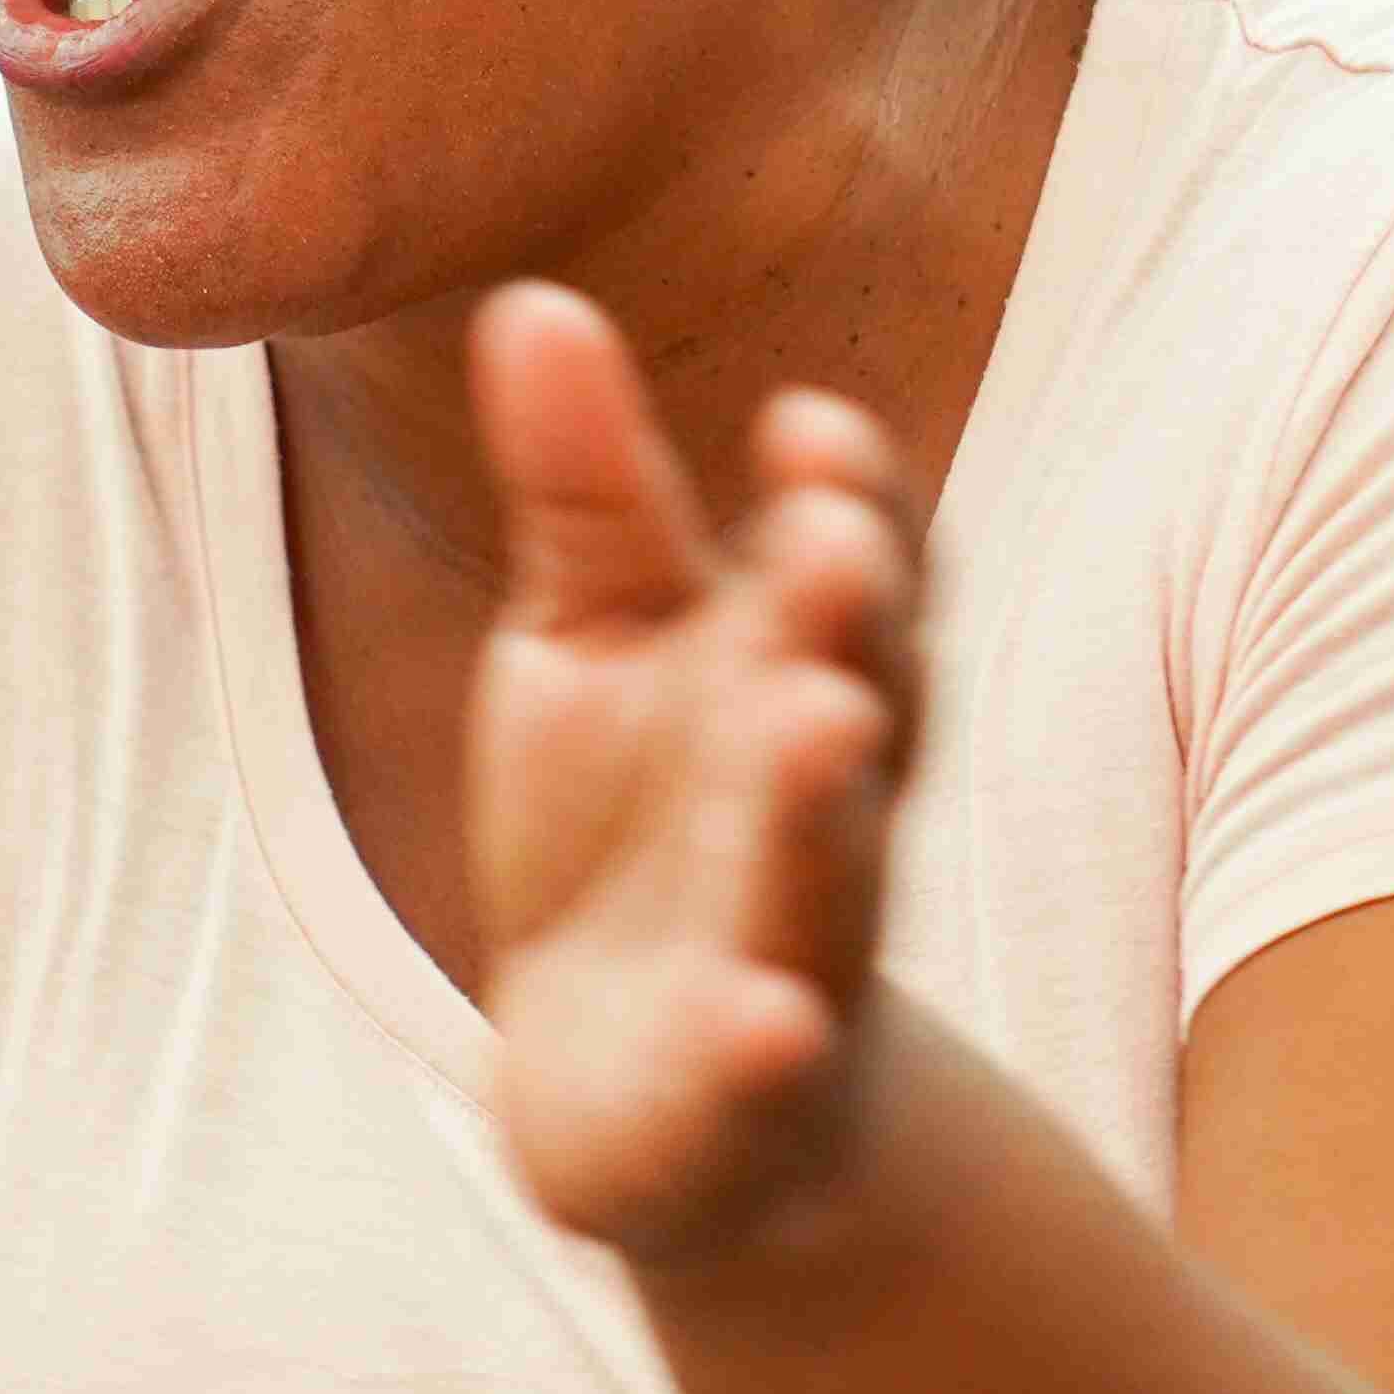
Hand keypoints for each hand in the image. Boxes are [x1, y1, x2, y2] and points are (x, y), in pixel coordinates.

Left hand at [463, 283, 923, 1260]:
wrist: (651, 1092)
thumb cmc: (637, 826)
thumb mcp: (597, 641)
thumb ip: (586, 491)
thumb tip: (531, 298)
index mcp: (796, 673)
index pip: (853, 574)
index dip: (847, 503)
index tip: (807, 424)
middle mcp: (817, 804)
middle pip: (861, 699)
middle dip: (847, 622)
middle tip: (828, 539)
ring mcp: (788, 951)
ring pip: (826, 872)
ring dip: (825, 802)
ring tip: (820, 723)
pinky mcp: (732, 1094)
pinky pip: (763, 1069)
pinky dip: (768, 1044)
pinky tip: (765, 1017)